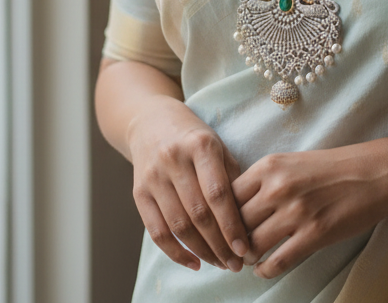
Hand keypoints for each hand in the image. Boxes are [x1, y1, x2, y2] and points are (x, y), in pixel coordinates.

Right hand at [128, 96, 248, 272]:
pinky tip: (194, 263)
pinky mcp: (138, 192)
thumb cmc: (193, 137)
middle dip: (219, 244)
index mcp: (200, 145)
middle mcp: (174, 159)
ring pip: (178, 226)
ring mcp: (154, 176)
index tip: (245, 249)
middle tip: (235, 264)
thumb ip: (232, 177)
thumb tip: (249, 220)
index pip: (218, 193)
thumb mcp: (217, 145)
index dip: (232, 225)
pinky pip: (157, 231)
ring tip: (220, 264)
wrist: (150, 121)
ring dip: (201, 252)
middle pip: (198, 213)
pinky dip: (175, 252)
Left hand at [232, 142, 387, 278]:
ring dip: (247, 257)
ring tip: (247, 260)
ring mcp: (296, 211)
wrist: (373, 173)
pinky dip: (265, 270)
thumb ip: (264, 181)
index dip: (220, 216)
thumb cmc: (331, 168)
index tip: (220, 228)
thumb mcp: (291, 163)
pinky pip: (277, 261)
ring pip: (253, 245)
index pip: (227, 195)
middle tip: (229, 250)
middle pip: (236, 222)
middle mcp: (278, 187)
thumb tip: (236, 207)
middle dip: (231, 240)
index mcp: (269, 166)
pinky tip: (264, 269)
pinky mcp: (314, 234)